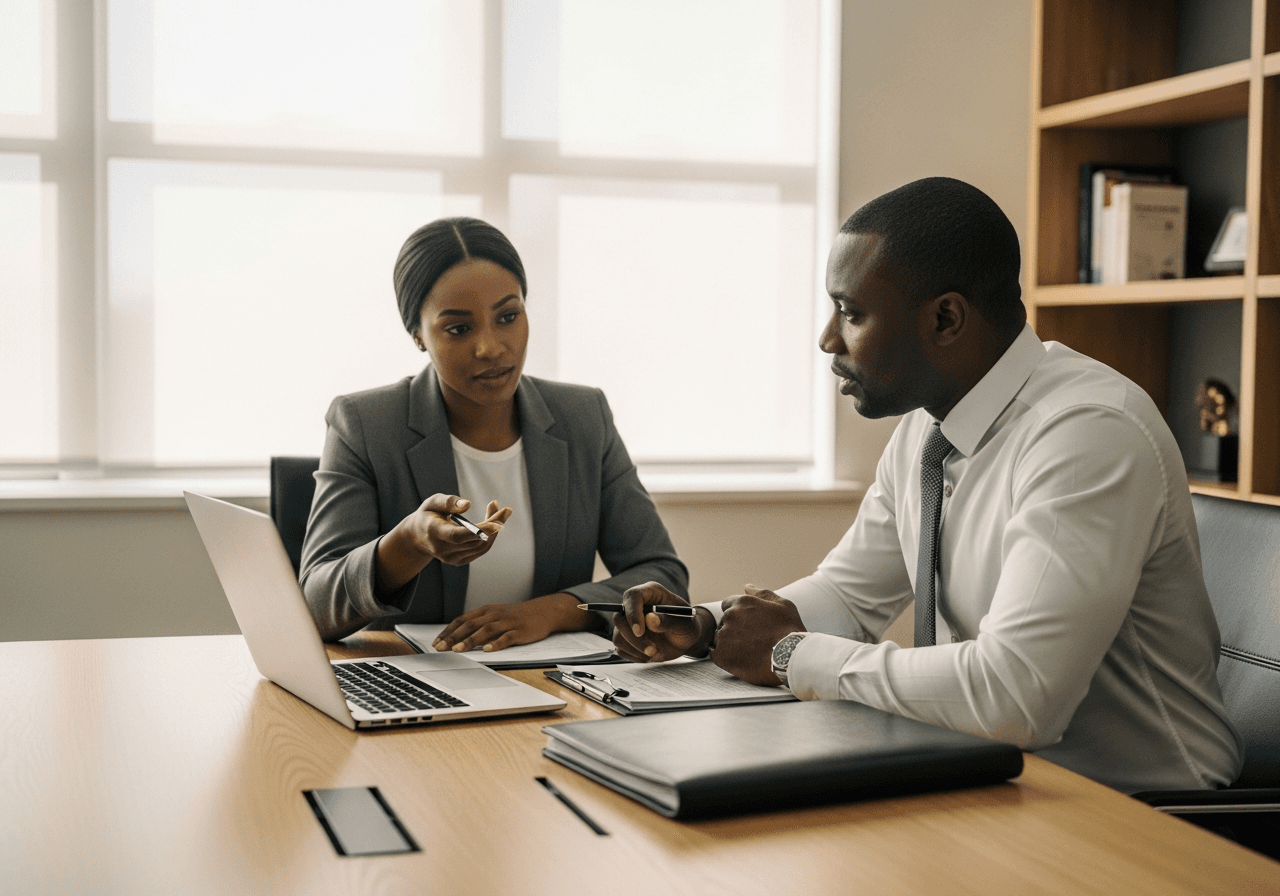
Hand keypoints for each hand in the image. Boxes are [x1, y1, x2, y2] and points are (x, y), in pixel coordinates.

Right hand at [375, 495, 511, 592]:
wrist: (418, 536)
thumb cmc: (428, 514)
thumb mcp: (433, 502)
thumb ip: (448, 502)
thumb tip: (468, 504)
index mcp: (434, 532)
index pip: (458, 536)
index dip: (479, 530)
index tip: (498, 523)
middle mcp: (442, 549)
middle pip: (475, 540)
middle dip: (494, 524)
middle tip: (505, 509)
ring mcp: (451, 558)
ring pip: (481, 545)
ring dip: (494, 529)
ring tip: (498, 511)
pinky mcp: (459, 561)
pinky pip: (480, 549)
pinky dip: (490, 536)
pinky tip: (492, 522)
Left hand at [432, 593, 587, 651]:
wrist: (543, 611)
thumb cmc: (516, 615)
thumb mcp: (495, 615)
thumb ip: (478, 624)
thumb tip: (457, 637)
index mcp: (486, 611)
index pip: (462, 620)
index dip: (448, 631)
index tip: (436, 642)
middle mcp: (494, 615)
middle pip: (470, 625)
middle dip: (454, 637)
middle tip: (441, 648)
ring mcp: (507, 623)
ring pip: (486, 631)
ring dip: (470, 640)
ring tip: (458, 650)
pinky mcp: (519, 631)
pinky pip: (506, 638)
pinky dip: (496, 644)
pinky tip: (487, 650)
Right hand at [611, 581, 712, 662]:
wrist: (685, 640)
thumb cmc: (687, 626)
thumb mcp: (685, 624)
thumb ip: (669, 621)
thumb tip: (650, 620)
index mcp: (651, 593)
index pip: (632, 596)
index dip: (632, 613)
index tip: (639, 631)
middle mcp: (636, 605)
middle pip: (620, 618)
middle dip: (634, 637)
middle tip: (652, 650)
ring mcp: (629, 622)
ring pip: (618, 636)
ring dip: (636, 649)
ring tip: (656, 652)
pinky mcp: (626, 638)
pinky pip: (621, 648)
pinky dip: (635, 656)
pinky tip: (650, 655)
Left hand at [711, 584, 804, 685]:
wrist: (791, 657)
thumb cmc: (789, 630)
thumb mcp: (782, 605)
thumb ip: (762, 594)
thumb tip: (747, 587)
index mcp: (742, 602)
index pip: (728, 605)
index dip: (738, 615)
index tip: (748, 625)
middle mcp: (730, 616)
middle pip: (724, 622)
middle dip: (734, 629)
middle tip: (752, 640)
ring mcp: (724, 636)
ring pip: (720, 639)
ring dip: (730, 644)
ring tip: (749, 652)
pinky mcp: (722, 656)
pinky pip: (715, 655)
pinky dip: (725, 658)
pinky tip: (740, 660)